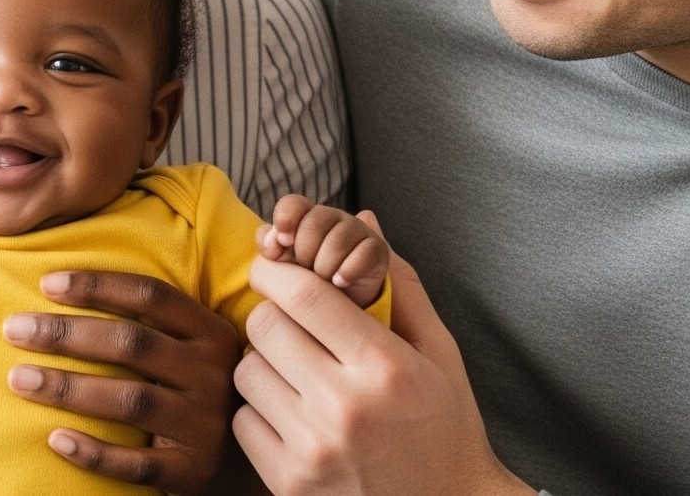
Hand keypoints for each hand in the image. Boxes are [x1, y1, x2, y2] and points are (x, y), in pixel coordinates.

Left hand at [2, 270, 243, 494]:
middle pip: (132, 344)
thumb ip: (149, 320)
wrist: (246, 458)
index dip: (97, 285)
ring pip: (131, 400)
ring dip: (68, 388)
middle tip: (15, 329)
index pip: (151, 296)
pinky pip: (137, 464)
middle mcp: (212, 374)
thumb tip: (59, 284)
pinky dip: (95, 453)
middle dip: (66, 334)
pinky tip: (55, 440)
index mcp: (210, 332)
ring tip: (18, 379)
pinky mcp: (193, 470)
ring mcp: (205, 424)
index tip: (45, 284)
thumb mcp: (189, 346)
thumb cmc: (194, 388)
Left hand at [233, 212, 531, 495]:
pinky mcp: (289, 482)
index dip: (278, 271)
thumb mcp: (439, 353)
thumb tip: (365, 220)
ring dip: (265, 366)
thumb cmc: (446, 428)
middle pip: (265, 326)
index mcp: (385, 366)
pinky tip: (294, 418)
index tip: (275, 269)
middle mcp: (345, 406)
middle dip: (274, 316)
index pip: (305, 294)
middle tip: (295, 329)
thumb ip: (400, 284)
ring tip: (299, 377)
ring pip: (246, 371)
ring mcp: (313, 448)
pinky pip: (243, 421)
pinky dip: (260, 413)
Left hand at [256, 196, 390, 307]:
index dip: (285, 219)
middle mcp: (333, 217)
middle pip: (313, 223)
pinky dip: (347, 272)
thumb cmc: (306, 278)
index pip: (293, 203)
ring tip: (324, 279)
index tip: (283, 242)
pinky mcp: (377, 248)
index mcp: (306, 215)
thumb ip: (269, 245)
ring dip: (324, 267)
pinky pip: (362, 254)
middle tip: (308, 268)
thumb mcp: (282, 263)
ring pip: (337, 241)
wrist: (341, 303)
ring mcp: (357, 230)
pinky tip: (340, 282)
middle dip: (305, 253)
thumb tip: (273, 239)